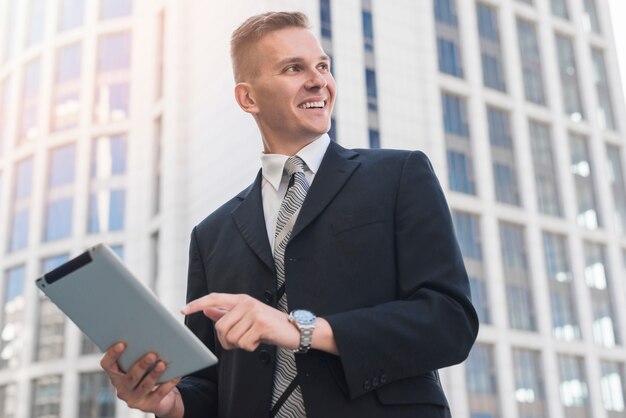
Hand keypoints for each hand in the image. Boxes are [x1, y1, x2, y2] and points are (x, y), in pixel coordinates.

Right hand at [100, 343, 183, 417]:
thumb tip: (152, 337)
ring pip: (145, 386)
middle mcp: (122, 389)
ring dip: (154, 374)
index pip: (107, 365)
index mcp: (116, 375)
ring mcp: (134, 399)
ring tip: (163, 364)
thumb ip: (140, 354)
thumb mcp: (140, 364)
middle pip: (130, 377)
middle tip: (152, 354)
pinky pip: (159, 394)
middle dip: (142, 365)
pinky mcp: (147, 406)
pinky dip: (168, 384)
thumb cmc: (148, 374)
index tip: (122, 344)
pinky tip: (175, 375)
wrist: (159, 398)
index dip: (112, 354)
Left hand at [181, 293, 299, 351]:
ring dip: (240, 345)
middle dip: (227, 340)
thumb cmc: (269, 325)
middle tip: (241, 341)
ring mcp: (254, 313)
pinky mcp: (261, 325)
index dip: (198, 304)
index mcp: (241, 299)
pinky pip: (244, 343)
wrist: (295, 330)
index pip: (214, 298)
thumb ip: (226, 313)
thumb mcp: (247, 316)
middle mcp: (246, 303)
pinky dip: (250, 348)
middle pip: (220, 327)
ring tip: (252, 339)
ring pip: (231, 337)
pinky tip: (259, 342)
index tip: (184, 310)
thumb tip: (206, 310)